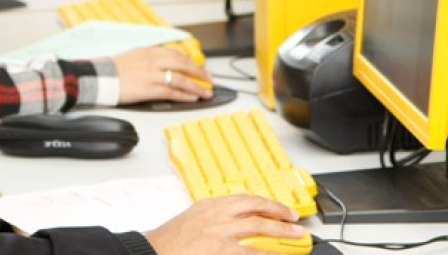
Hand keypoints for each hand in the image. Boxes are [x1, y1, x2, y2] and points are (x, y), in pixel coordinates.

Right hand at [112, 46, 211, 104]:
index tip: (198, 66)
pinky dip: (184, 95)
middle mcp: (153, 61)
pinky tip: (192, 97)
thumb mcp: (132, 56)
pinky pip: (172, 91)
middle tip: (208, 78)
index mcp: (149, 51)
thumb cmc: (112, 69)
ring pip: (181, 79)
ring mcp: (152, 75)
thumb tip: (162, 64)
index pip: (175, 53)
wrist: (100, 78)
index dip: (189, 61)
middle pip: (182, 64)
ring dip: (196, 86)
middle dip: (198, 71)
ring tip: (206, 92)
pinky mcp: (149, 89)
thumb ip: (148, 58)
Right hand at [145, 195, 304, 254]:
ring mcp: (219, 231)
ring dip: (280, 229)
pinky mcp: (220, 249)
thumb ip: (211, 218)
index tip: (276, 208)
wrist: (152, 251)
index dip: (264, 202)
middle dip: (278, 211)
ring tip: (296, 234)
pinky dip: (267, 253)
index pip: (243, 198)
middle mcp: (216, 214)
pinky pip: (252, 251)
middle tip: (293, 218)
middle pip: (254, 206)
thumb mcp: (191, 220)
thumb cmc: (168, 242)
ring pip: (258, 224)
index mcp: (208, 205)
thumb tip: (231, 225)